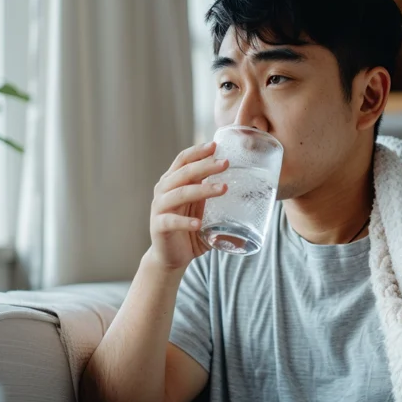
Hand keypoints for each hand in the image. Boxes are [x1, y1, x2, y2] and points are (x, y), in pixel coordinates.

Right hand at [149, 142, 228, 268]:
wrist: (171, 257)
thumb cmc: (189, 228)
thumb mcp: (201, 207)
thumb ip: (212, 193)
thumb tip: (242, 180)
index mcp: (172, 181)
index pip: (183, 160)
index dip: (198, 151)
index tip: (216, 145)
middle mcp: (163, 190)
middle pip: (184, 173)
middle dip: (206, 166)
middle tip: (226, 163)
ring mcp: (159, 208)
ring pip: (180, 193)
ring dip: (203, 190)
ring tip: (224, 189)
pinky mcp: (159, 227)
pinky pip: (171, 221)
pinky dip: (186, 221)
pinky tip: (199, 223)